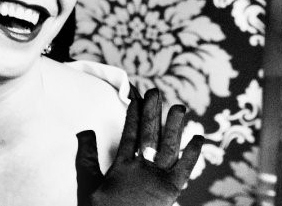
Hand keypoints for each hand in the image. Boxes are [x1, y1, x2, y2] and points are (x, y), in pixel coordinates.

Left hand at [76, 88, 203, 205]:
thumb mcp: (88, 180)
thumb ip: (87, 156)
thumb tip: (84, 130)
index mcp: (122, 166)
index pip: (129, 134)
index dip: (132, 115)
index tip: (136, 96)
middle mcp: (141, 169)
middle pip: (150, 135)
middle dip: (153, 114)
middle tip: (155, 91)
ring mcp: (156, 179)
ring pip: (168, 148)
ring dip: (174, 128)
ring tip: (179, 107)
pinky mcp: (168, 191)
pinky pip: (183, 171)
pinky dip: (191, 156)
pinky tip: (198, 138)